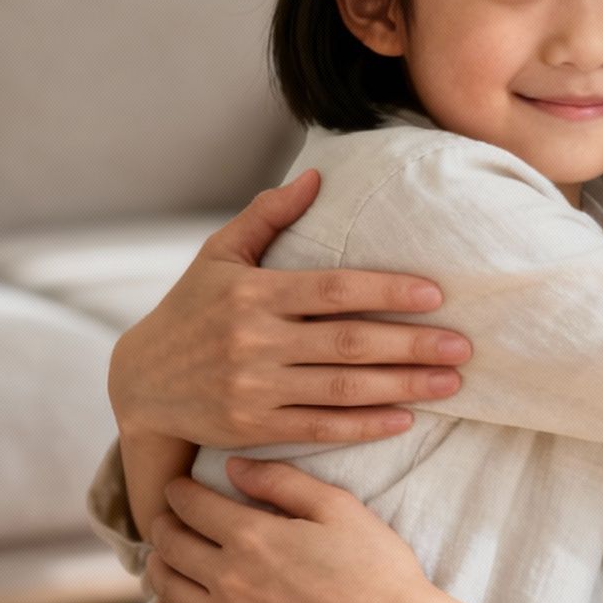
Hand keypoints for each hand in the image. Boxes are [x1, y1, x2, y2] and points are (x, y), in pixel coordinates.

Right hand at [108, 169, 473, 448]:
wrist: (139, 384)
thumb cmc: (190, 310)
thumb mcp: (218, 255)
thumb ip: (267, 216)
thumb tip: (315, 174)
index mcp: (252, 293)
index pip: (333, 290)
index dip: (386, 291)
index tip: (435, 294)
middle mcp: (254, 341)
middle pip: (348, 343)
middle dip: (411, 345)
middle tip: (463, 345)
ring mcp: (254, 389)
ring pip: (341, 389)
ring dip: (402, 387)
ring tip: (451, 382)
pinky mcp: (253, 428)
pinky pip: (320, 428)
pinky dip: (365, 425)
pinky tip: (405, 418)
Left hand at [146, 458, 433, 602]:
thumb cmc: (376, 569)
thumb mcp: (339, 509)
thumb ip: (283, 482)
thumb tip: (234, 466)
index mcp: (253, 537)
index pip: (192, 505)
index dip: (179, 490)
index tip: (179, 485)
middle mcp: (230, 580)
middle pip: (170, 544)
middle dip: (163, 523)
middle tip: (169, 515)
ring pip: (167, 588)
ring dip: (160, 564)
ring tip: (166, 553)